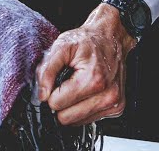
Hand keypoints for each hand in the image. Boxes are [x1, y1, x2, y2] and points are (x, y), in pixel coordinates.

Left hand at [35, 4, 137, 125]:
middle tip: (67, 84)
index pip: (57, 104)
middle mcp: (107, 95)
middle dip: (62, 102)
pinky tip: (89, 91)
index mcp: (93, 80)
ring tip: (79, 86)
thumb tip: (42, 95)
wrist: (111, 37)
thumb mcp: (62, 46)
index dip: (52, 92)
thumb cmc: (88, 41)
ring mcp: (114, 104)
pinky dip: (85, 107)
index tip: (59, 80)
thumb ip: (47, 70)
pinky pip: (89, 120)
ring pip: (77, 122)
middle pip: (66, 118)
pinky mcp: (117, 109)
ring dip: (74, 106)